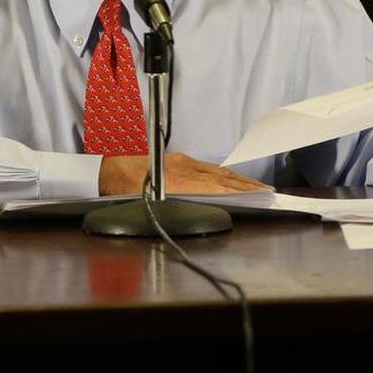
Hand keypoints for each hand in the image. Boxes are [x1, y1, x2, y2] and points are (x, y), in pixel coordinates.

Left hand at [98, 153, 271, 195]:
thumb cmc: (123, 189)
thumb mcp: (148, 203)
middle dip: (246, 184)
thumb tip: (197, 212)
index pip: (215, 186)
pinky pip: (206, 168)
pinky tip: (231, 179)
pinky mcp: (177, 160)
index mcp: (176, 179)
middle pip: (221, 177)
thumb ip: (174, 207)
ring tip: (256, 185)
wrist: (107, 170)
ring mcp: (180, 162)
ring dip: (237, 179)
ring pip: (215, 171)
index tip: (257, 194)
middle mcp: (181, 167)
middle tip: (266, 190)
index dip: (238, 190)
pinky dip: (223, 174)